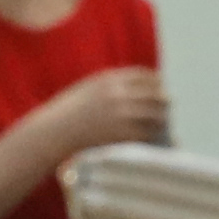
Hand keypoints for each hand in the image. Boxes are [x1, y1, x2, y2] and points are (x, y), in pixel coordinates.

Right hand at [16, 67, 173, 176]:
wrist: (52, 133)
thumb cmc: (67, 113)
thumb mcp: (88, 89)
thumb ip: (111, 86)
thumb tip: (136, 90)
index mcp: (110, 80)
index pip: (146, 76)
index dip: (157, 83)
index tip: (160, 89)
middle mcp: (119, 94)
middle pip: (156, 95)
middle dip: (163, 103)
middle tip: (166, 110)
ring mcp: (122, 115)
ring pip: (156, 117)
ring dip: (162, 122)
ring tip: (162, 127)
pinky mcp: (122, 135)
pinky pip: (148, 135)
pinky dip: (154, 139)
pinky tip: (153, 142)